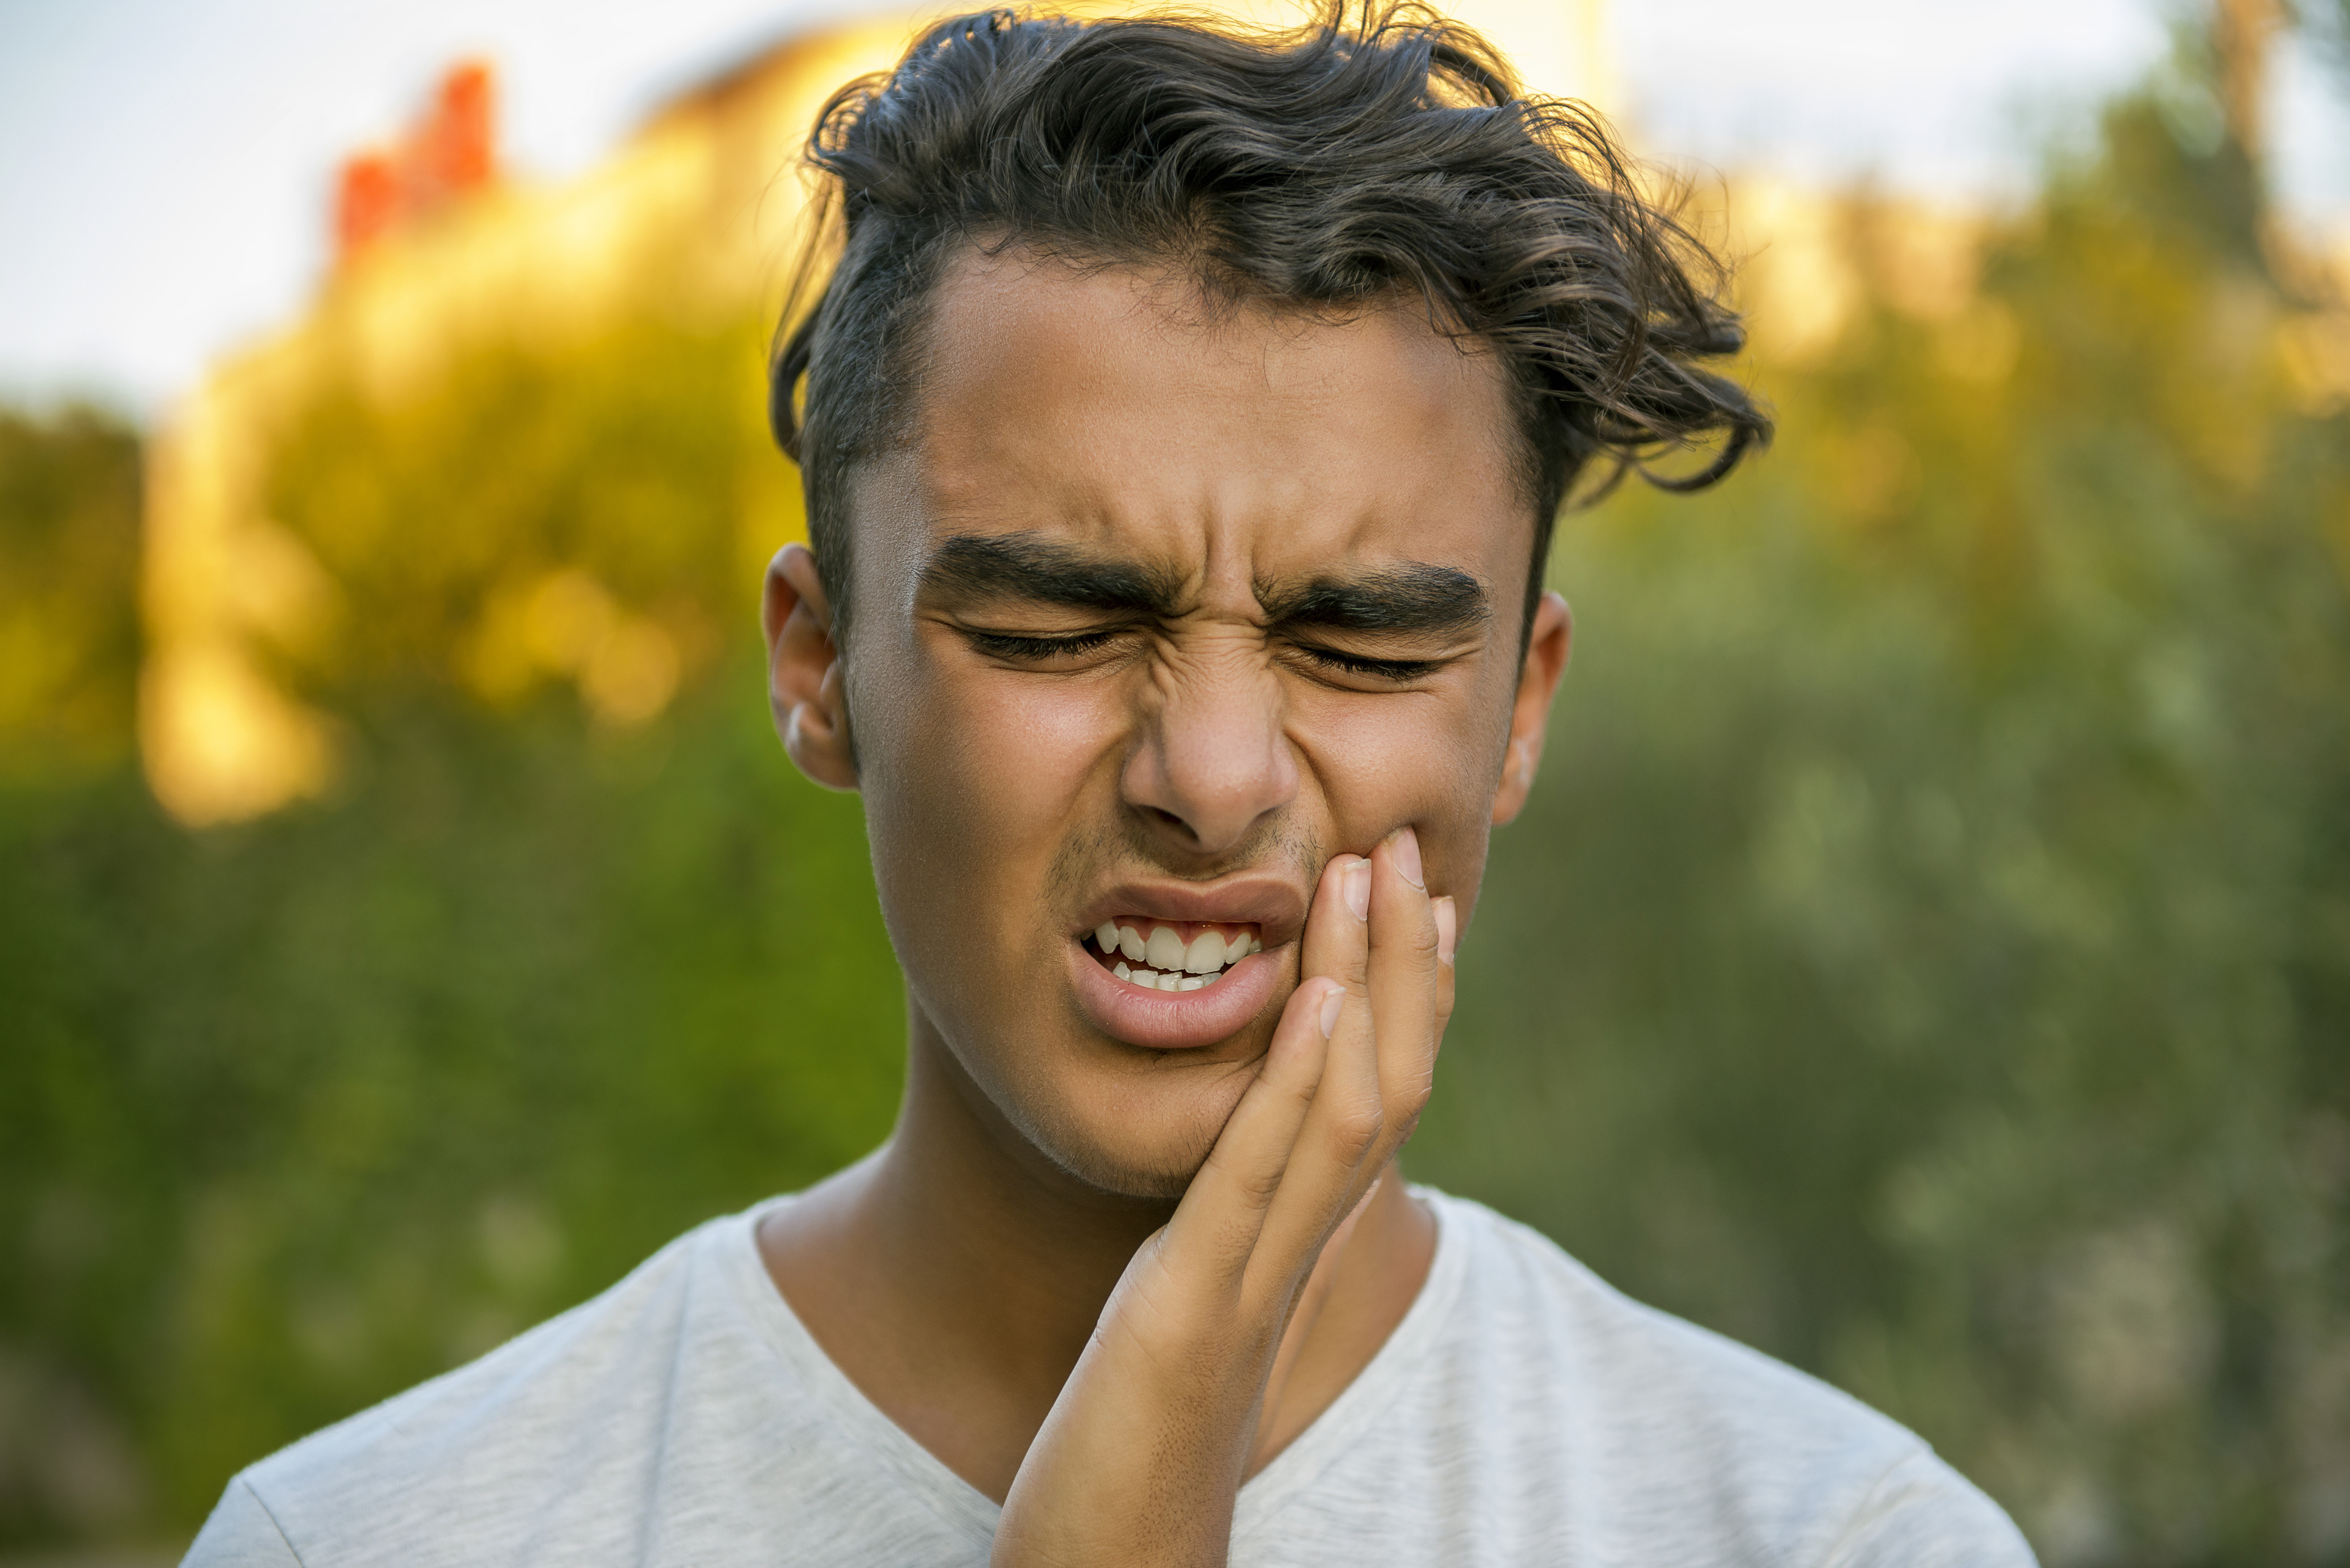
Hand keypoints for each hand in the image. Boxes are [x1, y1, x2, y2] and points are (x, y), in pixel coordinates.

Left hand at [991, 828, 1457, 1567]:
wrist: (1117, 1561)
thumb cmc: (1138, 1445)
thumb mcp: (1184, 1310)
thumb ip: (1216, 1235)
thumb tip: (1224, 1171)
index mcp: (1288, 1248)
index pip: (1376, 1100)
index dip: (1410, 997)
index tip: (1421, 897)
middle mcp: (1294, 1255)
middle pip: (1388, 1085)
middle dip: (1402, 963)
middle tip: (1406, 848)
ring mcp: (1252, 1279)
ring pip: (1347, 1113)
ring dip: (1366, 988)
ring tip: (1370, 879)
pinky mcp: (1191, 1307)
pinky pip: (1259, 1180)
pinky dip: (1297, 1084)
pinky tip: (1314, 1003)